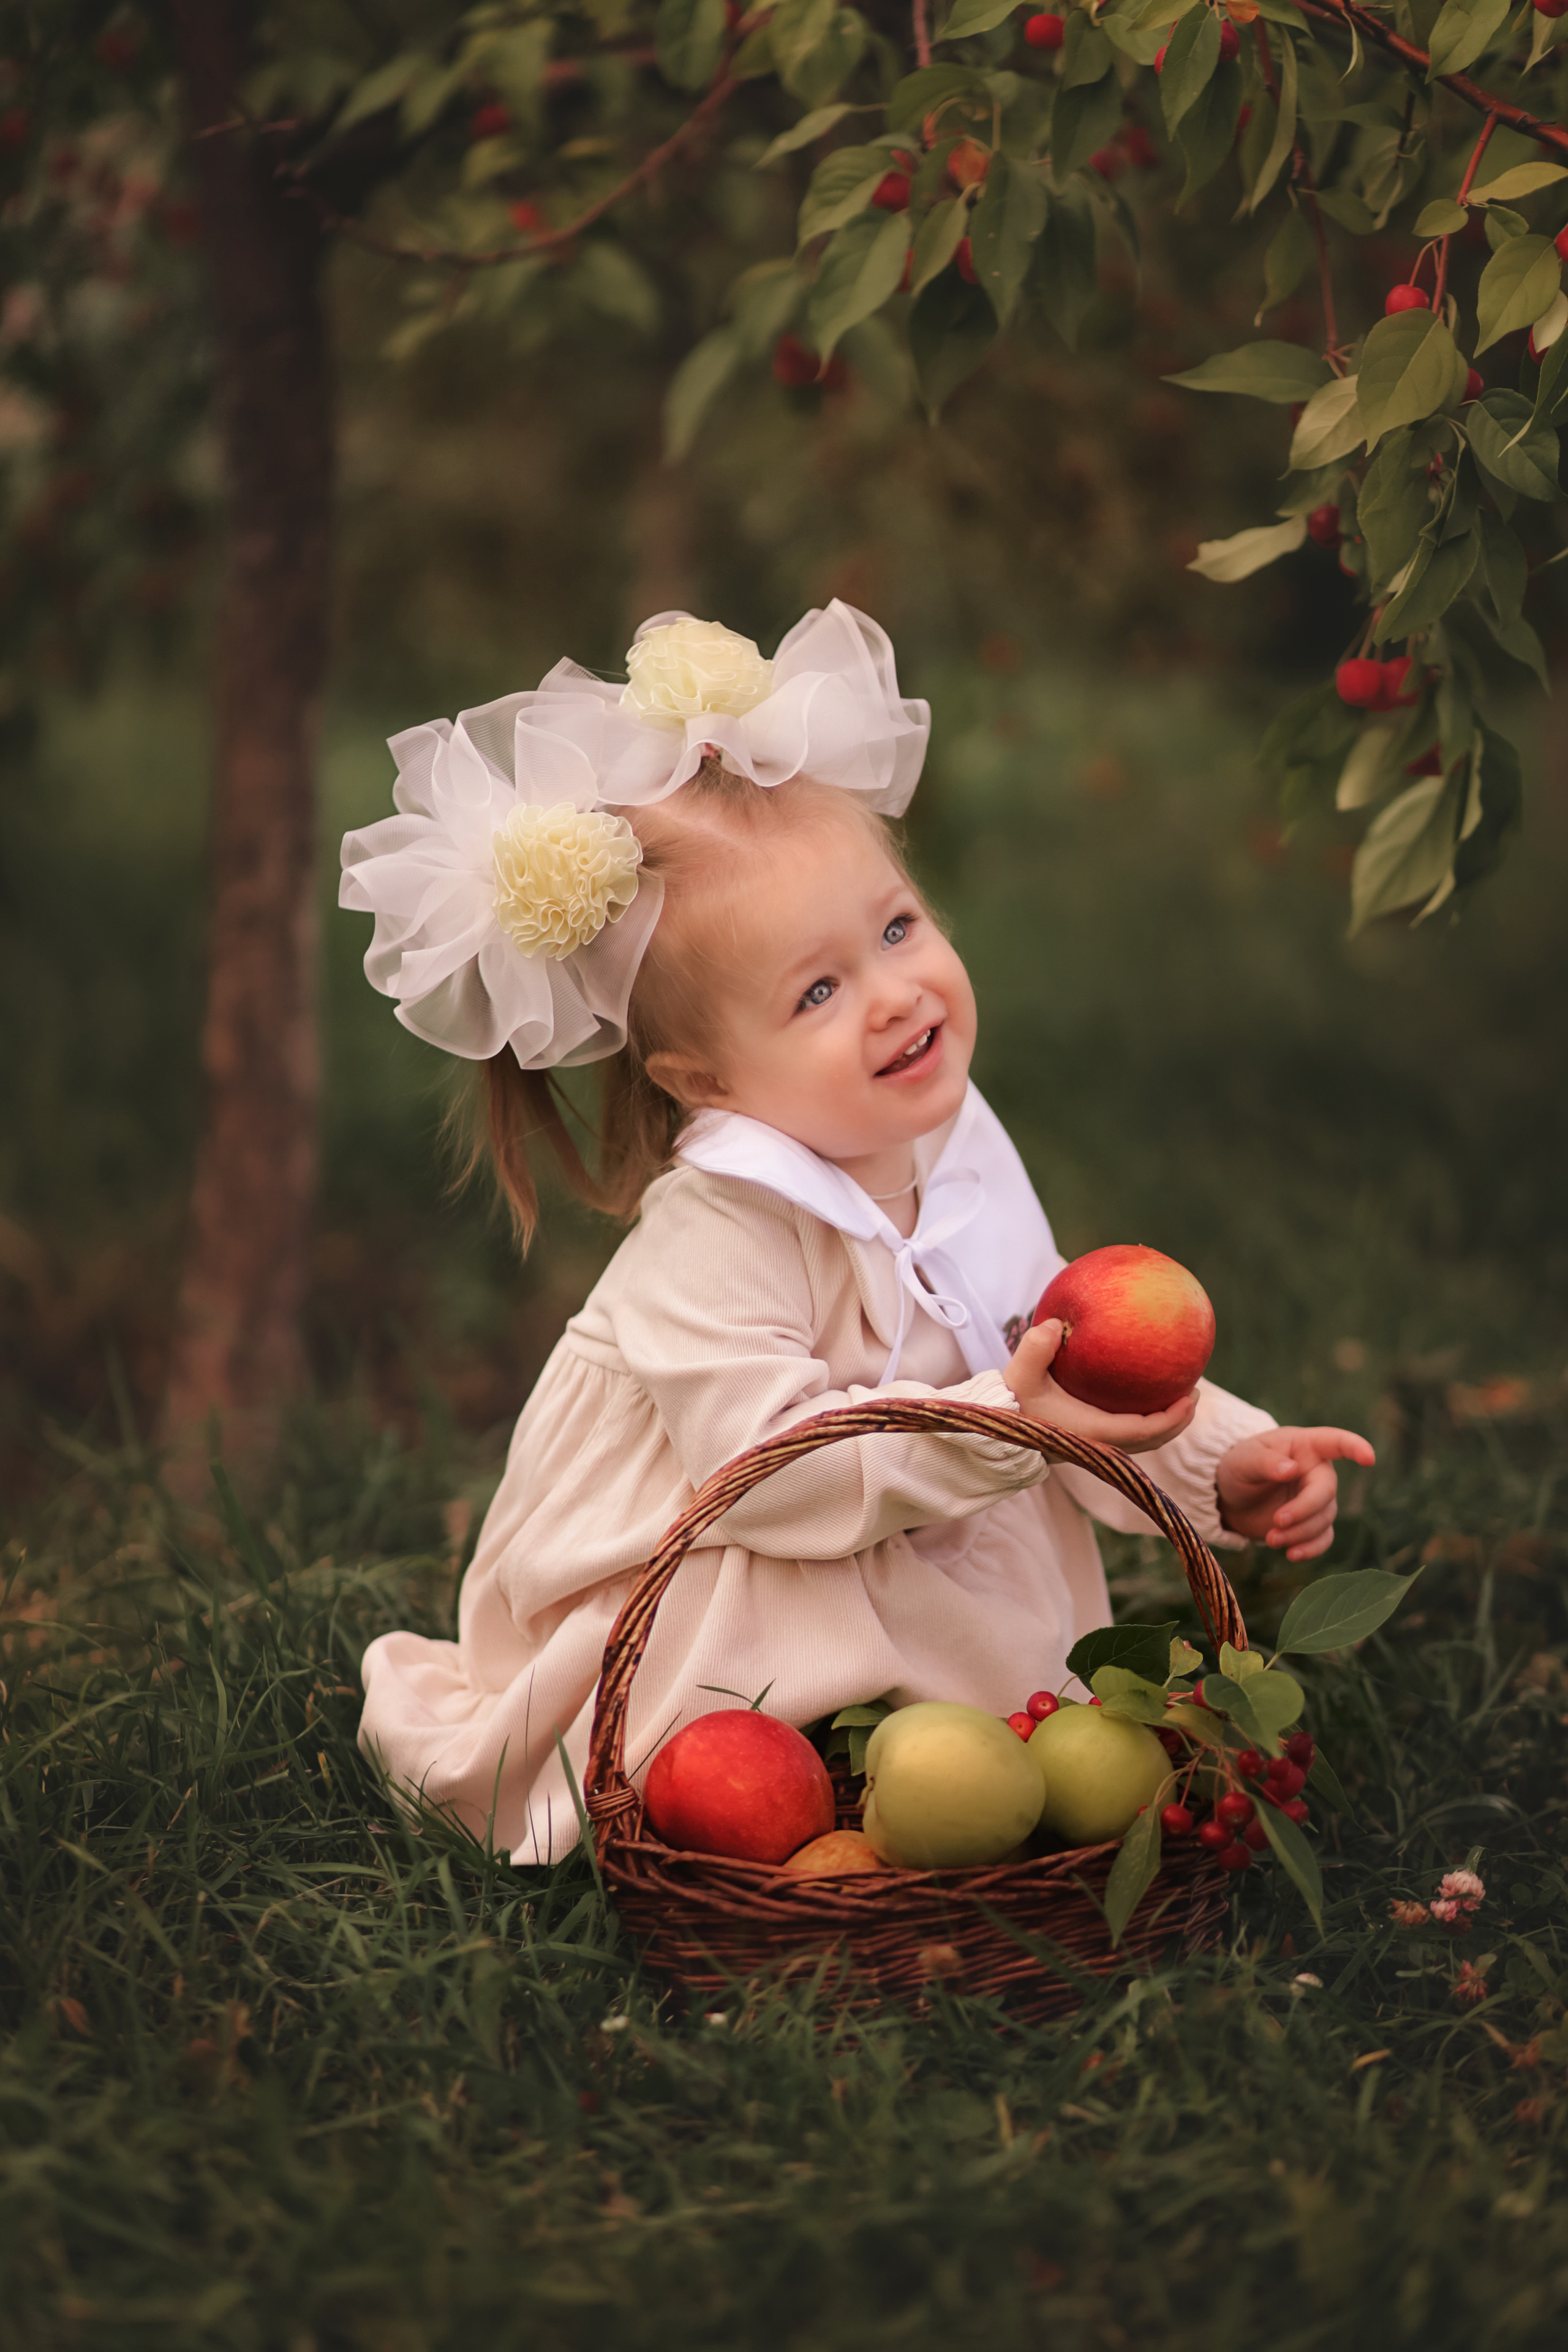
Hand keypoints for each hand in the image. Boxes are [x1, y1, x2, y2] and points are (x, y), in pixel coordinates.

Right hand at [1004, 1318, 1199, 1455]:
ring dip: (1163, 1421)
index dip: (1172, 1418)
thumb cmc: (1010, 1405)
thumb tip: (1056, 1323)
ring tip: (1176, 1394)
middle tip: (1194, 1393)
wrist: (995, 1434)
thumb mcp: (1019, 1374)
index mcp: (1092, 1432)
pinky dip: (1144, 1417)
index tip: (1192, 1396)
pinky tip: (1141, 1393)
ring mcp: (1094, 1444)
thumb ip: (1035, 1349)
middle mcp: (1098, 1443)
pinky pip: (1127, 1431)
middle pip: (1152, 1440)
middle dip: (1177, 1420)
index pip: (1145, 1430)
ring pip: (1141, 1439)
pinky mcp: (1088, 1439)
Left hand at [1215, 1426, 1375, 1561]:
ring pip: (1323, 1519)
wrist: (1231, 1498)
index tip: (1368, 1458)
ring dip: (1299, 1533)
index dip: (1354, 1447)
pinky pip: (1323, 1538)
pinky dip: (1310, 1548)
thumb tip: (1291, 1470)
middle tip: (1277, 1521)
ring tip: (1271, 1539)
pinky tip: (1291, 1554)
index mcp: (1305, 1446)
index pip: (1335, 1442)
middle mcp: (1317, 1472)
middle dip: (1304, 1510)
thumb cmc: (1239, 1467)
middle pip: (1327, 1492)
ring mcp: (1317, 1499)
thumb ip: (1265, 1462)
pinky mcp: (1311, 1524)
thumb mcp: (1243, 1460)